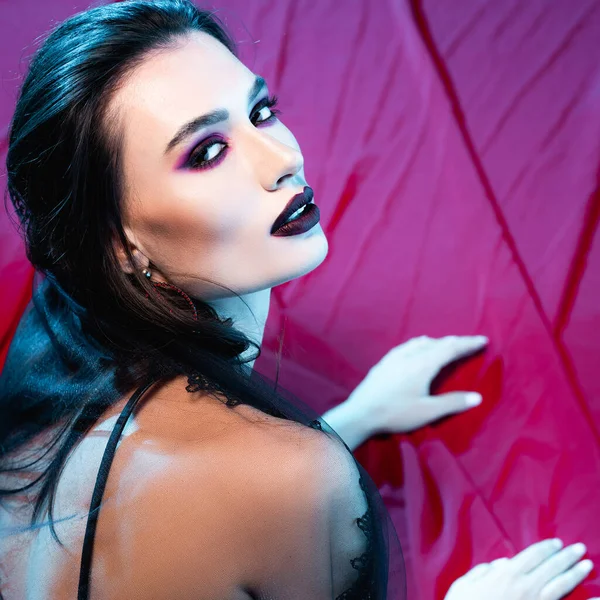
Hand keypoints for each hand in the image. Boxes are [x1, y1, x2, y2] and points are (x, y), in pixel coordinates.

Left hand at [346, 335, 487, 433]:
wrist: (360, 413)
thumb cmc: (396, 413)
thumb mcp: (428, 411)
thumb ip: (453, 403)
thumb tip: (477, 397)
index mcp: (423, 364)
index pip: (451, 348)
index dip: (468, 344)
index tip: (483, 340)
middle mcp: (409, 354)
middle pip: (437, 343)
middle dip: (456, 342)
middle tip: (470, 343)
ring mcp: (395, 356)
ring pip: (421, 342)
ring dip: (438, 342)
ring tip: (448, 346)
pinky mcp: (385, 361)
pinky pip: (409, 346)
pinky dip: (422, 345)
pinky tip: (419, 350)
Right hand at [445, 539, 596, 599]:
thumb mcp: (465, 584)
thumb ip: (484, 571)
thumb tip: (503, 563)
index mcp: (507, 574)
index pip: (533, 555)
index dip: (546, 548)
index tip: (557, 543)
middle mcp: (525, 586)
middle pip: (551, 567)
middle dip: (566, 556)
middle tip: (580, 548)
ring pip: (560, 585)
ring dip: (575, 574)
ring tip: (587, 565)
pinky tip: (596, 599)